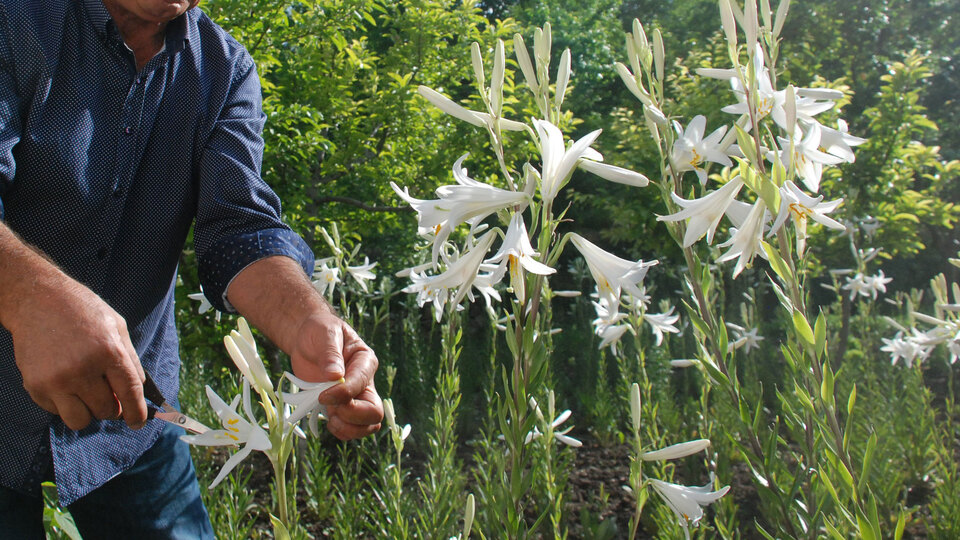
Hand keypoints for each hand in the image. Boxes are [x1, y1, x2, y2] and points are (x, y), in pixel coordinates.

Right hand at [9, 277, 146, 430]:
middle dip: (111, 406)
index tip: (138, 423)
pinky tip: (64, 380)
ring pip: (80, 420)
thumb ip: (130, 361)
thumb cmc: (83, 312)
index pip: (130, 394)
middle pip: (106, 411)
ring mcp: (57, 380)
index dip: (137, 413)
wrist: (38, 301)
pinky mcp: (36, 386)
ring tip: (86, 391)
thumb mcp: (117, 327)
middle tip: (106, 392)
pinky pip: (57, 412)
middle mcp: (83, 369)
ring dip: (88, 411)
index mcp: (109, 352)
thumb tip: (138, 394)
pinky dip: (65, 403)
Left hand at [288, 311, 382, 439]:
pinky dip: (342, 432)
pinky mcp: (343, 407)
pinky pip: (352, 429)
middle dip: (353, 416)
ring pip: (368, 425)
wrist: (307, 340)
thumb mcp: (324, 334)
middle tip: (332, 411)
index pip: (362, 383)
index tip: (323, 395)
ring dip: (349, 428)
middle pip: (374, 411)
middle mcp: (365, 382)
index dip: (344, 393)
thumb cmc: (319, 331)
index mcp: (365, 361)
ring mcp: (355, 397)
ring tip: (330, 420)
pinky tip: (328, 421)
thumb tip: (335, 376)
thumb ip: (330, 353)